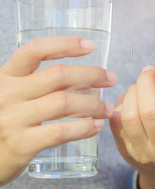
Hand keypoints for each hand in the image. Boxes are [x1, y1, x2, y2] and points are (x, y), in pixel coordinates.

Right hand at [0, 37, 116, 186]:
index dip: (64, 44)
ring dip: (94, 104)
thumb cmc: (3, 123)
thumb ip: (36, 86)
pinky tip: (96, 126)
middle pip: (58, 75)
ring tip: (107, 109)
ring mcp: (13, 119)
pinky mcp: (20, 145)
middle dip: (92, 74)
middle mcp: (8, 94)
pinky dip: (84, 128)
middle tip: (111, 79)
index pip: (35, 51)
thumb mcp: (10, 96)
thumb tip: (81, 78)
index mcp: (6, 77)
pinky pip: (60, 131)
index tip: (90, 45)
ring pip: (64, 102)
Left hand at [110, 53, 154, 188]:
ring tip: (141, 84)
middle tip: (149, 70)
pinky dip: (123, 102)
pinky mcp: (125, 150)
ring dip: (133, 90)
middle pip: (149, 110)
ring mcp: (142, 151)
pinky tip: (132, 97)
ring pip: (129, 115)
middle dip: (146, 82)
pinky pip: (117, 120)